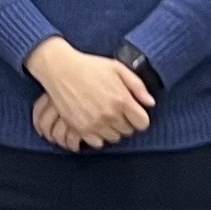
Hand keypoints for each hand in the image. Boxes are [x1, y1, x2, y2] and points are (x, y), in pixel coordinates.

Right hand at [26, 38, 153, 150]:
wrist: (61, 69)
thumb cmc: (90, 66)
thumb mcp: (118, 68)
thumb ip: (137, 86)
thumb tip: (150, 103)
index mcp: (122, 100)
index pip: (142, 123)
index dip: (139, 117)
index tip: (133, 112)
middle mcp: (110, 115)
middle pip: (128, 131)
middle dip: (125, 122)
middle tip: (116, 110)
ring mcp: (95, 123)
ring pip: (113, 138)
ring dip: (112, 129)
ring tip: (104, 115)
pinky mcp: (81, 128)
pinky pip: (97, 143)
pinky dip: (98, 135)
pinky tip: (94, 122)